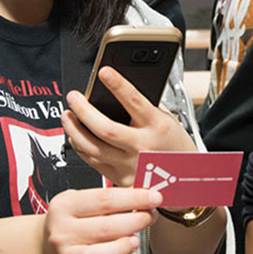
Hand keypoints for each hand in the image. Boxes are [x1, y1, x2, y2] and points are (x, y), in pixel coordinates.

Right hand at [43, 187, 160, 253]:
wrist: (45, 242)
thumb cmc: (73, 219)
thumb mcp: (83, 199)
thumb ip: (110, 199)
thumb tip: (145, 196)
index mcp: (66, 205)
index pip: (104, 199)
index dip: (134, 198)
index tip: (154, 197)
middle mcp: (63, 230)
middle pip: (104, 228)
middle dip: (135, 222)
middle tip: (149, 218)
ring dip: (120, 249)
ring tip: (134, 241)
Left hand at [62, 66, 195, 186]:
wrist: (185, 181)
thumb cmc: (174, 146)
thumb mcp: (166, 120)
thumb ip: (144, 107)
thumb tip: (116, 90)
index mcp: (157, 127)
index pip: (134, 102)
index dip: (118, 85)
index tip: (104, 72)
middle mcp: (142, 147)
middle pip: (105, 128)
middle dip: (83, 110)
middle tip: (73, 97)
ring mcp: (130, 165)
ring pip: (93, 148)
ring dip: (75, 129)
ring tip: (67, 115)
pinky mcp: (121, 179)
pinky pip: (93, 162)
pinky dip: (80, 147)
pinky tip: (75, 136)